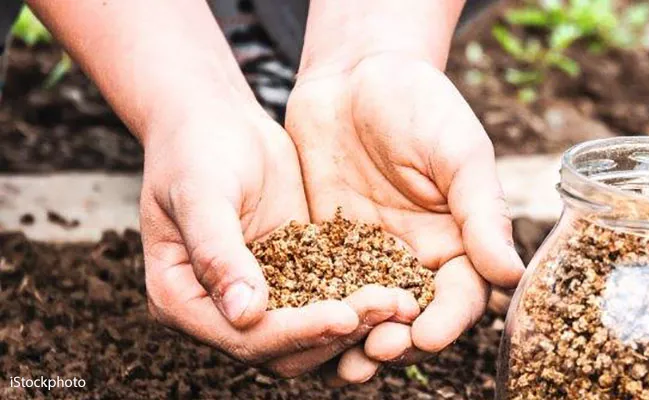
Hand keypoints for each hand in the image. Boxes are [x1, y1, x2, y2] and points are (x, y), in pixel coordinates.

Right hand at [138, 105, 413, 376]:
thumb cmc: (195, 149)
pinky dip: (360, 299)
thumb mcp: (201, 194)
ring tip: (401, 303)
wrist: (215, 120)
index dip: (296, 333)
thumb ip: (217, 253)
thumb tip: (245, 314)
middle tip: (388, 308)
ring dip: (357, 324)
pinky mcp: (293, 276)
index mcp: (182, 301)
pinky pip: (328, 299)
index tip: (344, 317)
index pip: (245, 339)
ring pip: (312, 334)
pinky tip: (399, 288)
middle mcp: (222, 311)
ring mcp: (261, 297)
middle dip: (337, 333)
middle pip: (284, 348)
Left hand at [286, 54, 525, 384]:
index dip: (448, 320)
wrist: (357, 75)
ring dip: (360, 339)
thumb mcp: (458, 152)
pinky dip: (321, 312)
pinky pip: (326, 287)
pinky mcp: (329, 245)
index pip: (460, 295)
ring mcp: (371, 254)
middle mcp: (417, 255)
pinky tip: (307, 329)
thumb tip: (511, 274)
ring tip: (347, 362)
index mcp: (459, 239)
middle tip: (380, 350)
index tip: (429, 334)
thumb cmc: (421, 104)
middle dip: (400, 338)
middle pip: (414, 315)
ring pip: (369, 312)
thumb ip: (482, 211)